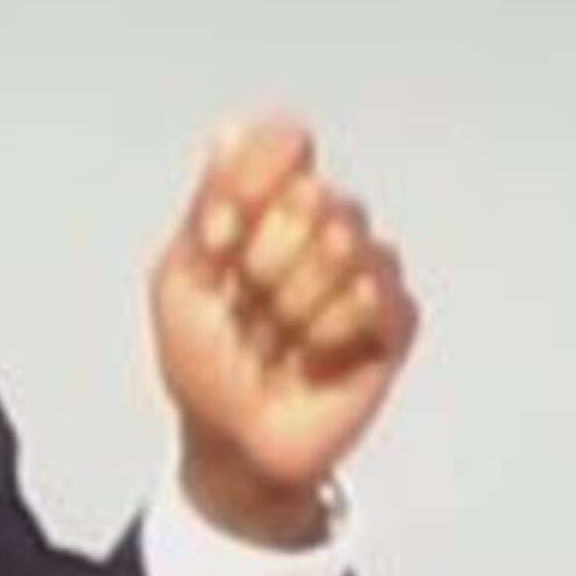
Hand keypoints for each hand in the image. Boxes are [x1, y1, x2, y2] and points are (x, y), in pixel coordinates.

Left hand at [147, 115, 419, 547]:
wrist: (237, 442)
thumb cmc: (203, 361)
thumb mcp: (180, 282)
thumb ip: (209, 206)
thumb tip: (229, 133)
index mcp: (269, 202)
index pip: (286, 143)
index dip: (251, 184)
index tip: (217, 238)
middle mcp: (323, 223)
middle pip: (313, 196)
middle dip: (264, 261)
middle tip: (247, 306)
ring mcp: (365, 269)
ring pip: (347, 243)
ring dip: (295, 305)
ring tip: (280, 339)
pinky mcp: (396, 319)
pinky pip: (378, 294)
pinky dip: (333, 330)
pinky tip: (316, 355)